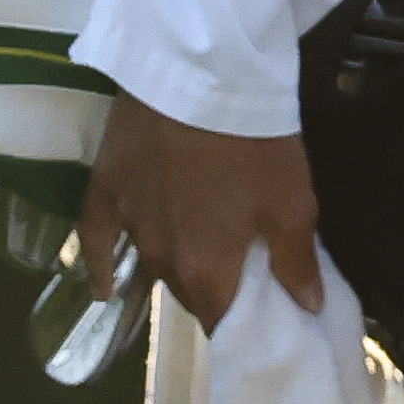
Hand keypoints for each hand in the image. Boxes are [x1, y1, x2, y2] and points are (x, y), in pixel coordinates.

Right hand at [81, 89, 323, 329]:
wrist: (196, 77)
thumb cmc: (254, 143)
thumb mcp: (293, 200)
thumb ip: (297, 261)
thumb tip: (307, 308)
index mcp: (207, 271)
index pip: (220, 323)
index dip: (238, 326)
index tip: (255, 321)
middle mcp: (161, 260)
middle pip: (186, 293)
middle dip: (210, 290)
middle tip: (232, 274)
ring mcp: (127, 225)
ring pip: (151, 263)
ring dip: (172, 264)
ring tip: (192, 256)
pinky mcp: (102, 191)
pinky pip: (95, 241)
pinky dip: (101, 265)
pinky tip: (104, 288)